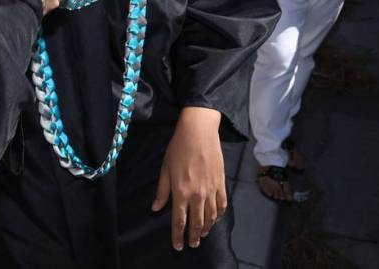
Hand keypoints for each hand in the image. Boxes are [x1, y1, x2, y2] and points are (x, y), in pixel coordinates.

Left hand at [152, 107, 225, 250]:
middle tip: (191, 245)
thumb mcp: (165, 169)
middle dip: (194, 236)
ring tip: (202, 234)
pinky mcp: (221, 184)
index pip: (179, 221)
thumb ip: (162, 191)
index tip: (178, 246)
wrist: (199, 133)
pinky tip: (215, 219)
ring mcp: (211, 191)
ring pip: (211, 217)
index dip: (178, 236)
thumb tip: (156, 208)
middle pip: (197, 223)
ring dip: (206, 228)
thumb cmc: (178, 149)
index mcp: (181, 192)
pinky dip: (219, 216)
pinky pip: (222, 206)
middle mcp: (198, 195)